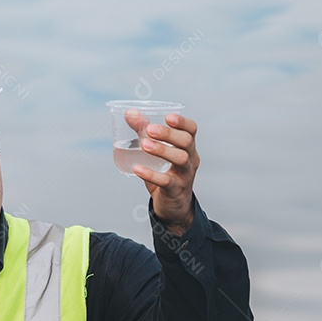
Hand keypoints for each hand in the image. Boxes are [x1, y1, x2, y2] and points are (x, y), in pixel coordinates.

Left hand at [127, 112, 199, 234]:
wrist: (174, 207)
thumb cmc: (166, 174)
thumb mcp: (157, 153)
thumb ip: (145, 133)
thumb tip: (129, 114)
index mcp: (187, 147)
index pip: (192, 130)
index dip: (182, 122)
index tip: (168, 116)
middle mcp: (190, 159)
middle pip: (186, 142)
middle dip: (169, 134)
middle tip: (149, 129)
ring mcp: (185, 175)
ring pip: (180, 159)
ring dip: (162, 150)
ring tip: (144, 145)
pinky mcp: (175, 190)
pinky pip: (166, 181)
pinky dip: (151, 174)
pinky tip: (137, 168)